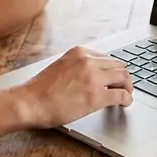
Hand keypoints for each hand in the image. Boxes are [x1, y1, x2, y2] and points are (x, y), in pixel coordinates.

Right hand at [12, 46, 133, 127]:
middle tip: (124, 87)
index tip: (114, 78)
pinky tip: (125, 104)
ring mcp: (93, 77)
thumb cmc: (39, 90)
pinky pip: (121, 95)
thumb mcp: (60, 67)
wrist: (29, 102)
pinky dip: (127, 99)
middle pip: (119, 66)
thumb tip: (90, 78)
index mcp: (79, 52)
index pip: (106, 58)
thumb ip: (77, 68)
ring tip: (126, 95)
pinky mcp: (96, 96)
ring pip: (124, 78)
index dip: (113, 70)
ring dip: (128, 87)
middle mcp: (88, 61)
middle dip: (124, 77)